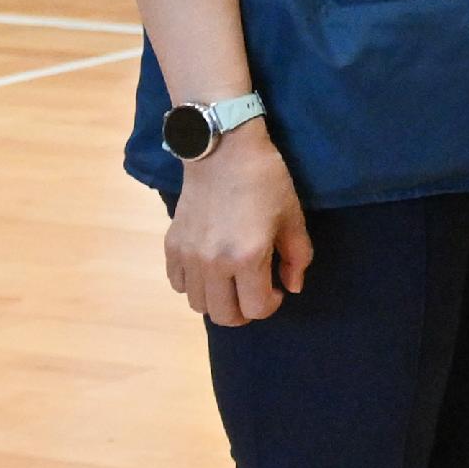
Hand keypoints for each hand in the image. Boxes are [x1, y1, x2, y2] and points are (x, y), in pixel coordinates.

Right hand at [164, 123, 310, 325]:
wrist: (222, 151)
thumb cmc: (266, 181)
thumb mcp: (293, 218)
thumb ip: (297, 258)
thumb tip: (292, 288)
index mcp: (247, 257)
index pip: (257, 308)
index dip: (272, 304)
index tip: (277, 288)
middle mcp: (213, 264)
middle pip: (224, 316)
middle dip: (245, 311)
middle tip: (255, 292)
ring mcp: (188, 257)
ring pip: (198, 305)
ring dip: (219, 300)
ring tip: (233, 281)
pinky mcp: (171, 246)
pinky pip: (177, 284)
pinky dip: (194, 285)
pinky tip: (210, 269)